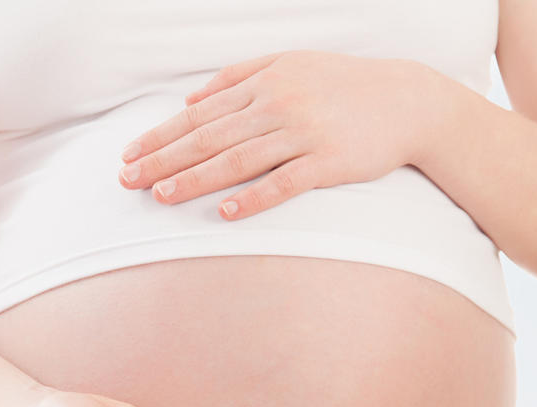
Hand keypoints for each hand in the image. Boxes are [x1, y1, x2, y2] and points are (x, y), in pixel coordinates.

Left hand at [117, 49, 432, 219]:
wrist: (408, 100)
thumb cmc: (344, 84)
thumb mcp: (290, 63)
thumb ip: (238, 76)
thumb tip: (191, 98)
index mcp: (264, 82)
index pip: (200, 114)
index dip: (161, 135)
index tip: (129, 155)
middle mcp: (278, 105)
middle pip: (209, 137)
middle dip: (164, 159)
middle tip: (128, 181)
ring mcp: (304, 133)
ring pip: (238, 159)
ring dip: (196, 179)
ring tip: (163, 196)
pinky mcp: (329, 161)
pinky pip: (285, 182)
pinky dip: (254, 197)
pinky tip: (226, 212)